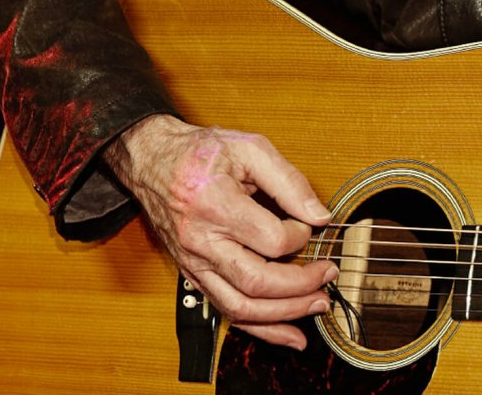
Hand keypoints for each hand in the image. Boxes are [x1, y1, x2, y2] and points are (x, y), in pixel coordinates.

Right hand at [102, 114, 338, 348]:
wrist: (152, 161)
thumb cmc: (200, 152)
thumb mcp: (249, 147)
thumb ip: (289, 181)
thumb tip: (320, 215)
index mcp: (214, 204)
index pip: (271, 239)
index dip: (301, 235)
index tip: (309, 223)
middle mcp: (200, 241)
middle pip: (257, 282)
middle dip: (301, 285)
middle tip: (329, 274)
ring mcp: (194, 263)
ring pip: (240, 307)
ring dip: (285, 314)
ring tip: (318, 307)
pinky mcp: (193, 275)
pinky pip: (226, 310)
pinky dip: (260, 328)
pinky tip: (289, 334)